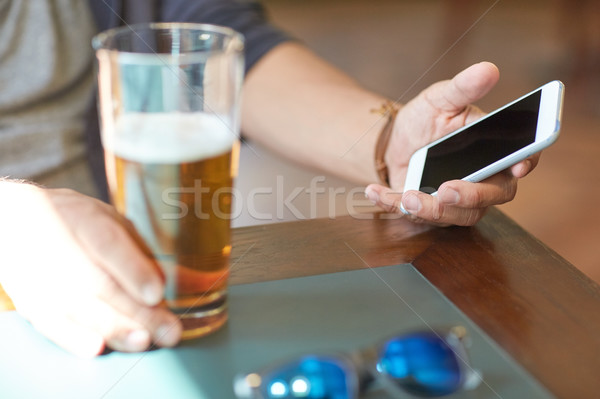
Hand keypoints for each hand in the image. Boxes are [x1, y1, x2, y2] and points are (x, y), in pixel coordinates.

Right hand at [0, 183, 181, 355]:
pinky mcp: (29, 301)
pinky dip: (74, 338)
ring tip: (144, 341)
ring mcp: (40, 275)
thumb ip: (143, 252)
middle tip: (168, 330)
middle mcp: (59, 245)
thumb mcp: (114, 223)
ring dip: (114, 329)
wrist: (14, 221)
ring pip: (79, 308)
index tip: (157, 294)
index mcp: (85, 219)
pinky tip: (97, 348)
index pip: (109, 245)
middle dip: (137, 312)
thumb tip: (174, 282)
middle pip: (99, 283)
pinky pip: (51, 323)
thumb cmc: (77, 222)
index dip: (133, 270)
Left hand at [365, 62, 539, 225]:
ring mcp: (459, 201)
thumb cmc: (425, 119)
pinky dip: (393, 205)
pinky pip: (418, 217)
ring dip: (431, 209)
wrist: (394, 141)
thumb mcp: (440, 99)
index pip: (523, 158)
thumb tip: (489, 70)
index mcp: (495, 150)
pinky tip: (374, 192)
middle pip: (492, 196)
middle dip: (471, 197)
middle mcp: (484, 179)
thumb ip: (463, 89)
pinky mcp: (431, 212)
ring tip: (405, 196)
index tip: (518, 167)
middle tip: (445, 189)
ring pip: (458, 215)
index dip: (526, 163)